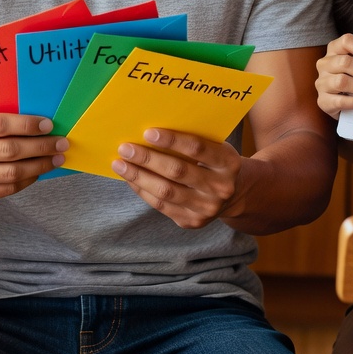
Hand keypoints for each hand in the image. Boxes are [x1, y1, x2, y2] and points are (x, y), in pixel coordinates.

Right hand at [0, 111, 68, 204]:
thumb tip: (39, 121)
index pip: (0, 125)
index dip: (28, 125)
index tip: (49, 124)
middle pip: (9, 151)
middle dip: (41, 146)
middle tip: (61, 143)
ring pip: (11, 173)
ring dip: (39, 165)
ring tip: (56, 158)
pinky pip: (7, 189)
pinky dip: (27, 180)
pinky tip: (38, 171)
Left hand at [111, 128, 241, 228]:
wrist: (233, 194)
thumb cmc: (214, 161)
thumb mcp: (215, 146)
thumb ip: (192, 138)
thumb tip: (150, 131)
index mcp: (228, 162)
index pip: (197, 148)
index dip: (172, 140)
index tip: (148, 132)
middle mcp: (221, 187)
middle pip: (178, 171)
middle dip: (148, 158)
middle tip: (125, 148)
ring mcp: (206, 208)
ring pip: (166, 192)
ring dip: (138, 176)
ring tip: (120, 164)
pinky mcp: (192, 221)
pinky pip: (161, 206)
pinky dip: (142, 190)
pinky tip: (130, 179)